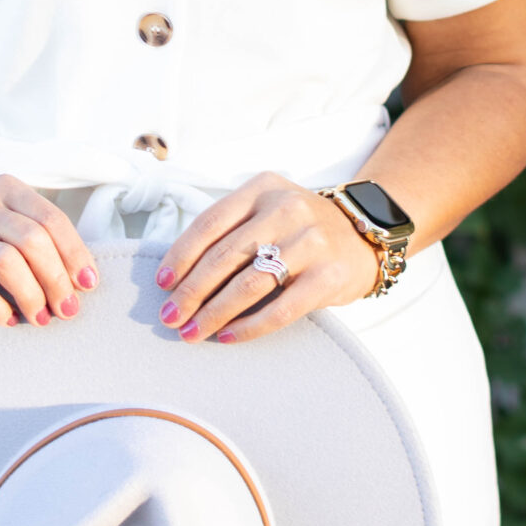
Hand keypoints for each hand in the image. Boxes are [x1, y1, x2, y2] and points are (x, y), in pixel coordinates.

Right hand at [0, 175, 98, 327]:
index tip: (87, 284)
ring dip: (31, 294)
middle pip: (31, 239)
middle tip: (67, 309)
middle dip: (56, 279)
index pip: (51, 219)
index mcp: (8, 189)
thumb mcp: (20, 232)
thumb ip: (50, 245)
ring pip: (6, 261)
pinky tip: (9, 318)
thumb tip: (83, 282)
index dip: (75, 254)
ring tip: (40, 317)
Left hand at [154, 173, 378, 344]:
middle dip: (191, 292)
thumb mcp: (267, 209)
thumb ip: (231, 230)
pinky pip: (280, 309)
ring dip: (214, 314)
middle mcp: (286, 210)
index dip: (181, 256)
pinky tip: (228, 336)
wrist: (364, 235)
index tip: (162, 283)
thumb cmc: (299, 229)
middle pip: (224, 257)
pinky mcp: (328, 276)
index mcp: (261, 189)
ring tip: (193, 332)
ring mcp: (310, 242)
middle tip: (170, 318)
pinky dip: (249, 327)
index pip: (209, 223)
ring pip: (248, 285)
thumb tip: (177, 276)